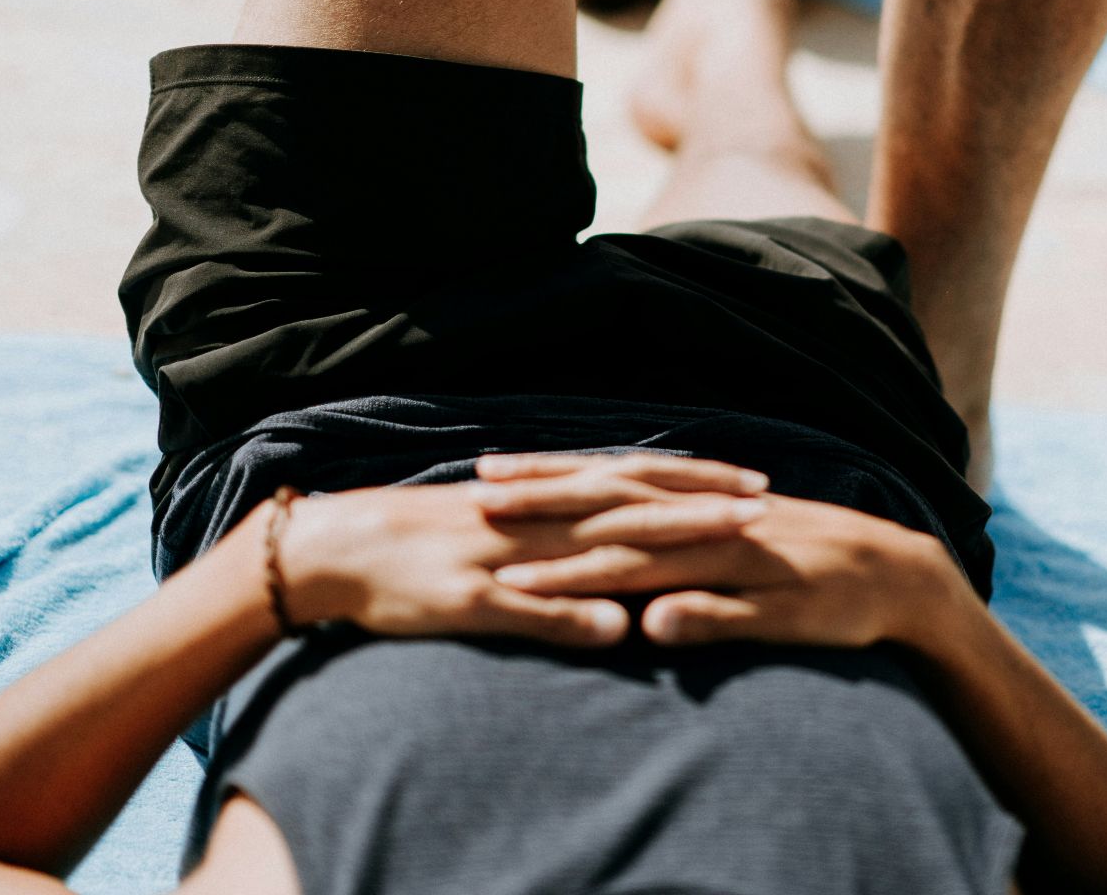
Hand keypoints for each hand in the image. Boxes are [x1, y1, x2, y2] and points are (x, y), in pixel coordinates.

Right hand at [273, 453, 769, 645]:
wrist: (339, 548)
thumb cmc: (421, 547)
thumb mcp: (500, 538)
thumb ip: (560, 553)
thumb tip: (619, 574)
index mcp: (546, 501)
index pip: (634, 482)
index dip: (696, 482)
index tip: (756, 482)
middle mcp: (538, 517)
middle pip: (634, 502)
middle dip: (703, 500)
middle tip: (768, 499)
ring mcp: (508, 556)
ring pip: (598, 544)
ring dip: (666, 540)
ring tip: (727, 538)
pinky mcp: (474, 597)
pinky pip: (529, 605)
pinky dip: (574, 612)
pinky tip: (622, 625)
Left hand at [483, 493, 968, 650]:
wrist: (898, 576)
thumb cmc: (805, 566)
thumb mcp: (730, 549)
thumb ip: (677, 550)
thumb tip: (613, 551)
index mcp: (694, 506)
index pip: (609, 483)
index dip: (548, 477)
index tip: (486, 473)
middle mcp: (709, 521)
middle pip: (615, 508)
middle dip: (545, 506)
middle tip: (478, 502)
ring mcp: (741, 560)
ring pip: (655, 561)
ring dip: (587, 571)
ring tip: (522, 579)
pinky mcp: (779, 602)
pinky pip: (728, 609)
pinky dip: (690, 614)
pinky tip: (645, 628)